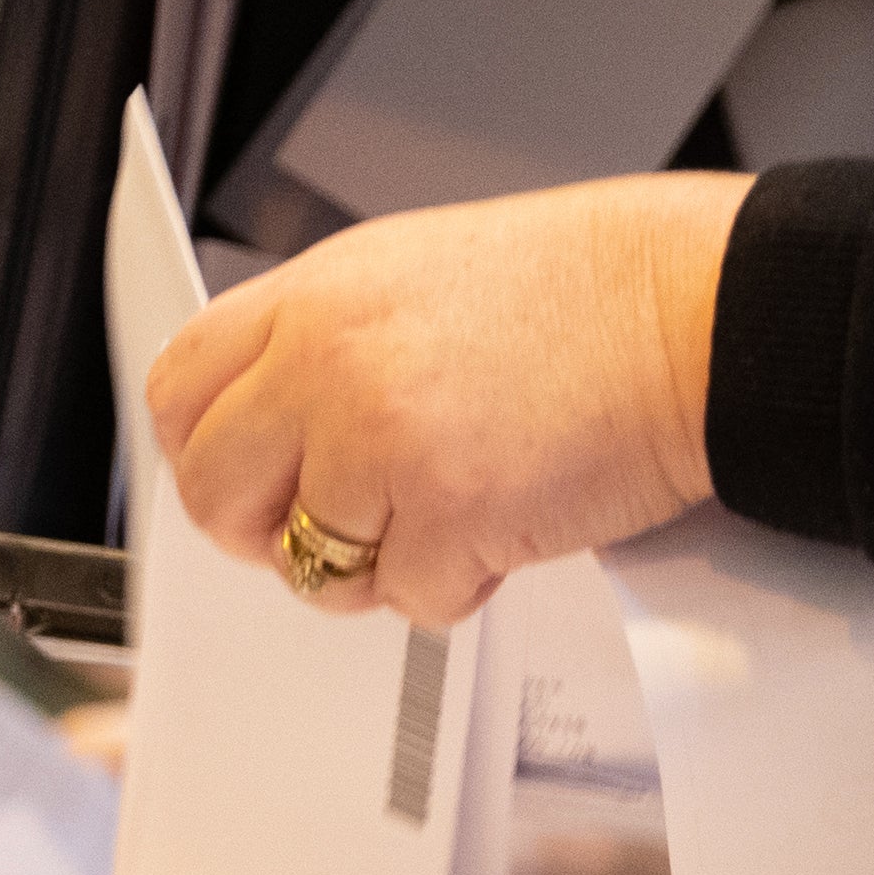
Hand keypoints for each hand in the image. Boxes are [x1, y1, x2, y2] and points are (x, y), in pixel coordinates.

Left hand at [148, 174, 748, 629]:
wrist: (692, 310)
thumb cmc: (588, 294)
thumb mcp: (421, 275)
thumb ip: (332, 342)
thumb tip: (280, 425)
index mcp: (318, 296)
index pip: (181, 388)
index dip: (200, 451)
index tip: (241, 479)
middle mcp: (330, 363)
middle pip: (216, 489)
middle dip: (265, 535)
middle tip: (326, 532)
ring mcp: (381, 441)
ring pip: (312, 564)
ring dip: (378, 567)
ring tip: (451, 515)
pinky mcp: (449, 513)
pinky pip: (410, 599)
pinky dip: (460, 584)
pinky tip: (508, 521)